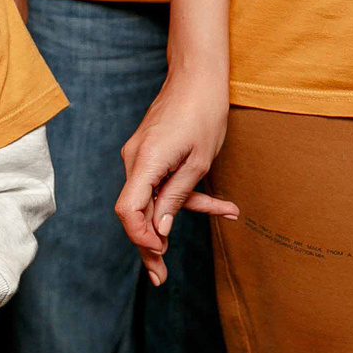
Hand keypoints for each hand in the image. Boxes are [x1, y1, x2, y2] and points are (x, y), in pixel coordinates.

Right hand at [115, 70, 241, 285]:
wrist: (197, 75)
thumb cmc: (203, 112)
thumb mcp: (199, 161)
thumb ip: (176, 197)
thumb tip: (160, 231)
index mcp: (145, 162)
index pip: (128, 210)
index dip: (140, 237)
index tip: (159, 254)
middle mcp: (134, 160)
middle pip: (135, 212)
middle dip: (150, 245)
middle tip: (161, 277)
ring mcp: (139, 156)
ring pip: (150, 199)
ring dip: (179, 216)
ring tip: (224, 219)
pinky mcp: (149, 153)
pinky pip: (158, 183)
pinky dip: (182, 196)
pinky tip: (223, 205)